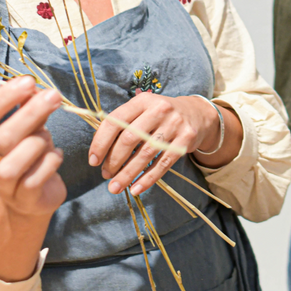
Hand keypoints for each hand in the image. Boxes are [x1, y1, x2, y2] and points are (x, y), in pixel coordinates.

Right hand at [0, 77, 66, 218]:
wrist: (31, 200)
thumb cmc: (27, 157)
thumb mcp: (24, 131)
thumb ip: (26, 111)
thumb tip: (34, 87)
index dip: (3, 98)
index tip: (28, 81)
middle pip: (0, 139)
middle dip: (29, 114)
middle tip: (53, 96)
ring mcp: (1, 188)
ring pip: (11, 165)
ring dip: (37, 143)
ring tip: (48, 137)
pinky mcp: (24, 201)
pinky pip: (35, 179)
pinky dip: (50, 162)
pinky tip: (57, 155)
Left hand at [89, 92, 214, 196]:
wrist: (198, 114)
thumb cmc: (161, 115)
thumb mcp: (143, 110)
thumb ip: (124, 124)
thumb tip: (100, 151)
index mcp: (142, 101)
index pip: (115, 121)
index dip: (100, 142)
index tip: (93, 161)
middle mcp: (159, 110)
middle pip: (129, 139)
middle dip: (113, 160)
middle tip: (106, 175)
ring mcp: (174, 125)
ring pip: (145, 154)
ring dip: (127, 174)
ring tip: (115, 187)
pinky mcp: (186, 140)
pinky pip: (163, 164)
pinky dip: (147, 179)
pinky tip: (136, 189)